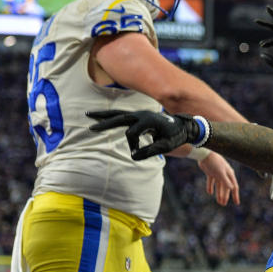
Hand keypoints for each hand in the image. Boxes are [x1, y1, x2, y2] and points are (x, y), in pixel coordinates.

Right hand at [88, 110, 204, 159]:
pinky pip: (121, 115)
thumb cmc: (175, 137)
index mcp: (149, 121)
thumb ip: (151, 151)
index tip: (137, 154)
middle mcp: (142, 115)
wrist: (184, 126)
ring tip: (89, 115)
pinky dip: (110, 116)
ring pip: (118, 114)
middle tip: (91, 128)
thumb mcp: (166, 147)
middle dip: (105, 123)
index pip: (132, 133)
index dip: (132, 146)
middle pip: (119, 118)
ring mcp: (139, 114)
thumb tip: (134, 157)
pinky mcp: (138, 116)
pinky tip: (100, 117)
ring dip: (103, 115)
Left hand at [197, 152, 239, 205]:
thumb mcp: (220, 173)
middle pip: (226, 188)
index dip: (235, 195)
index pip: (234, 187)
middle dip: (225, 196)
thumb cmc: (214, 162)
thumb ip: (226, 181)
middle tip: (222, 204)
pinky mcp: (210, 172)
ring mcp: (217, 173)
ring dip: (219, 193)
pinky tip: (209, 193)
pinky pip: (211, 181)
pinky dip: (210, 187)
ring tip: (218, 201)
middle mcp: (224, 174)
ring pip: (219, 186)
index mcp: (229, 174)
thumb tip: (232, 188)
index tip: (236, 203)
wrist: (204, 154)